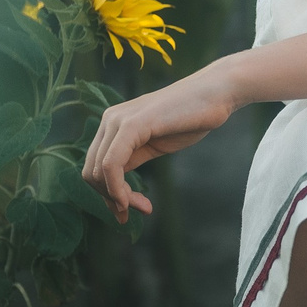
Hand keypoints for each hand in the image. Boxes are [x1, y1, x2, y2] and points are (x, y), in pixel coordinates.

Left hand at [80, 66, 242, 221]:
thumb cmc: (190, 118)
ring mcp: (118, 120)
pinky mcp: (131, 125)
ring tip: (145, 208)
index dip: (107, 195)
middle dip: (111, 200)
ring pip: (98, 172)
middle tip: (141, 211)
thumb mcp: (154, 143)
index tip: (128, 212)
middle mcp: (109, 120)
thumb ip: (131, 158)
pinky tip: (136, 201)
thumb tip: (114, 187)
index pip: (94, 167)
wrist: (216, 94)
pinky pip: (112, 165)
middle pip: (91, 173)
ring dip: (118, 198)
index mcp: (112, 124)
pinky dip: (118, 189)